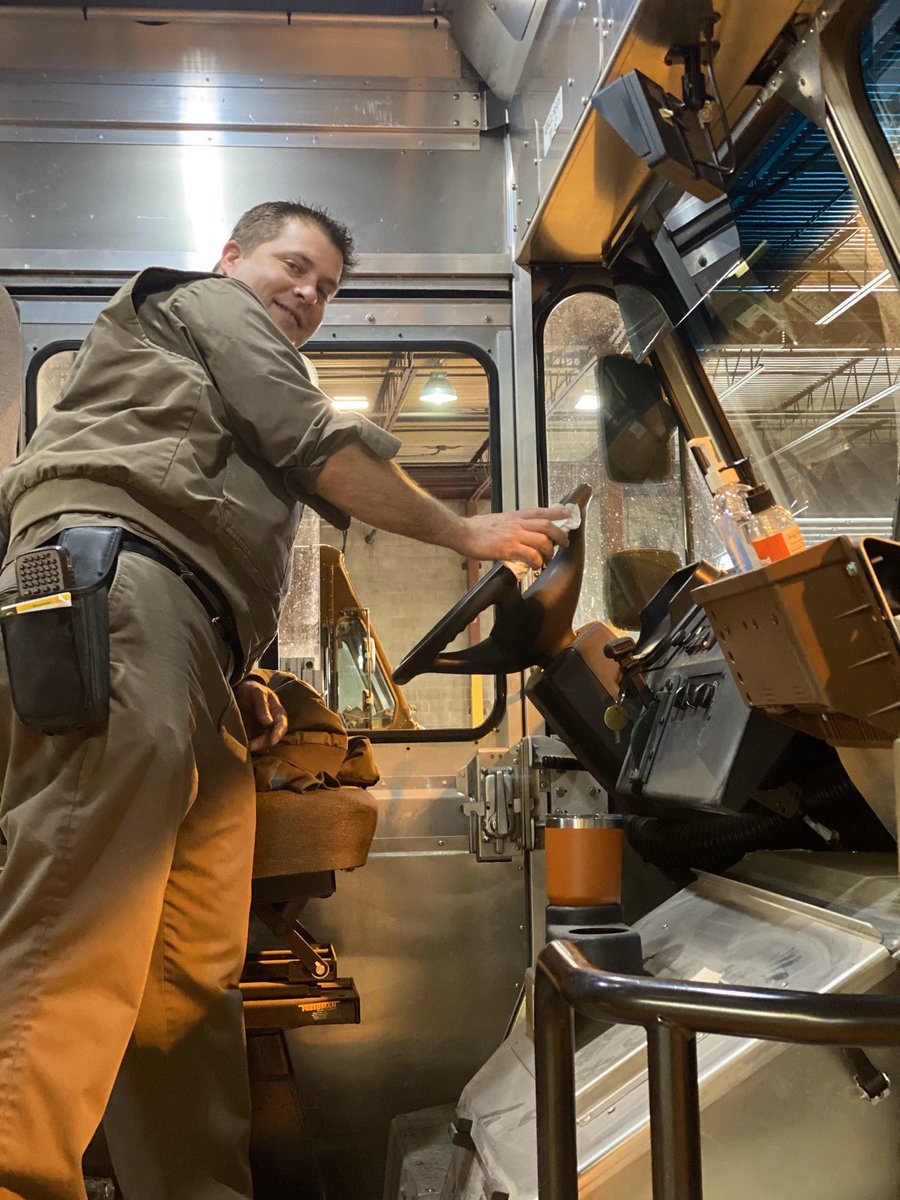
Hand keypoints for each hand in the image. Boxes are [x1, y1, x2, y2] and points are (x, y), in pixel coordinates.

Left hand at [233, 679, 288, 751]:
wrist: (239, 691)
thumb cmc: (251, 689)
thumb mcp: (257, 693)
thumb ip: (262, 706)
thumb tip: (268, 722)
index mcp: (278, 713)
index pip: (282, 726)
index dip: (278, 734)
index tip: (273, 740)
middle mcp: (272, 725)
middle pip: (272, 739)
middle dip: (263, 744)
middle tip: (251, 746)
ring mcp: (262, 731)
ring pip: (263, 745)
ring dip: (255, 748)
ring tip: (244, 747)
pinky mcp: (252, 735)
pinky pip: (252, 744)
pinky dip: (248, 746)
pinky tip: (240, 746)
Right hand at [456, 507, 571, 568]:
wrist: (462, 532)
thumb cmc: (477, 528)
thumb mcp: (499, 520)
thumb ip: (512, 525)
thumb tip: (520, 533)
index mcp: (516, 515)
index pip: (542, 511)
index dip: (558, 512)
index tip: (568, 513)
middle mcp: (517, 523)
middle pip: (547, 526)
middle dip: (560, 535)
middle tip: (564, 542)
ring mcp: (514, 535)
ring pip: (542, 541)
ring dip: (549, 552)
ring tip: (547, 559)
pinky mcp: (508, 548)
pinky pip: (530, 555)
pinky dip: (537, 561)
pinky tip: (535, 566)